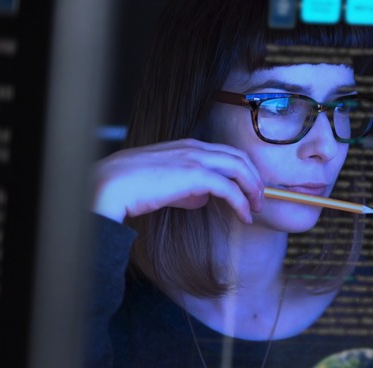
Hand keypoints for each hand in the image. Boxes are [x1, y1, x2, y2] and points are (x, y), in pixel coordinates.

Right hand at [91, 139, 263, 222]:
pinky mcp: (195, 175)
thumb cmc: (132, 186)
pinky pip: (230, 188)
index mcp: (187, 146)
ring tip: (256, 209)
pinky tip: (244, 217)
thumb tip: (202, 199)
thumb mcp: (164, 184)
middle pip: (239, 158)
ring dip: (253, 189)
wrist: (113, 184)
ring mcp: (196, 158)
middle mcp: (195, 147)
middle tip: (259, 200)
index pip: (226, 153)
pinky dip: (241, 202)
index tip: (248, 190)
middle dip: (254, 179)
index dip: (242, 171)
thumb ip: (186, 189)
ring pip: (240, 168)